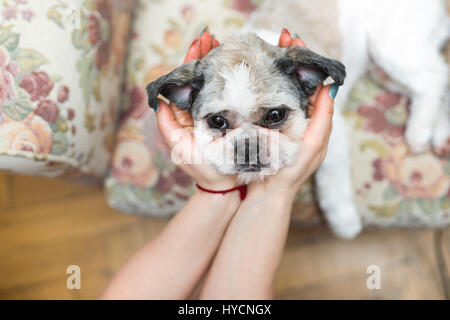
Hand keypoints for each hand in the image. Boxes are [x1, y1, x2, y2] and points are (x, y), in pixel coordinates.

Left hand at [154, 29, 235, 189]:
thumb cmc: (202, 169)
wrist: (225, 185)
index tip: (196, 45)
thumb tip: (158, 100)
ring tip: (222, 44)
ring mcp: (219, 113)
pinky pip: (232, 95)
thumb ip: (167, 126)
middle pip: (202, 78)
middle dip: (205, 57)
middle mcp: (202, 111)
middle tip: (210, 37)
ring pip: (217, 83)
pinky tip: (238, 66)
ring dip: (219, 63)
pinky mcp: (234, 118)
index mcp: (187, 114)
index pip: (187, 82)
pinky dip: (233, 79)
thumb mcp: (180, 148)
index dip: (190, 63)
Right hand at [251, 29, 335, 194]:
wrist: (268, 193)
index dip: (309, 66)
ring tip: (274, 52)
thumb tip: (329, 91)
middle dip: (294, 62)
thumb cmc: (290, 173)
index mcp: (317, 127)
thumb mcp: (312, 147)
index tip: (299, 45)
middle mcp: (303, 124)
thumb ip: (322, 121)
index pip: (317, 89)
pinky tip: (261, 79)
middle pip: (301, 86)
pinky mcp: (270, 131)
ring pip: (286, 92)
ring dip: (281, 71)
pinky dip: (270, 87)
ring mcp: (285, 127)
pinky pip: (273, 103)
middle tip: (285, 39)